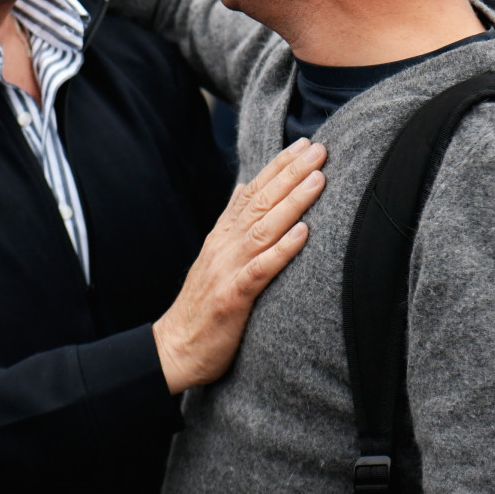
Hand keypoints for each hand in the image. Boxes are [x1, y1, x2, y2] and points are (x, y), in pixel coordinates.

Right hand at [153, 137, 326, 393]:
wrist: (175, 348)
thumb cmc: (201, 306)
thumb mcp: (214, 256)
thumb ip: (231, 223)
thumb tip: (244, 187)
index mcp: (222, 235)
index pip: (253, 191)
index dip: (279, 166)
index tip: (304, 145)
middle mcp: (224, 246)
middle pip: (261, 202)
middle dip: (292, 173)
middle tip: (320, 150)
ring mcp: (227, 269)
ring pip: (264, 228)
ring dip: (293, 202)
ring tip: (318, 180)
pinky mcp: (232, 297)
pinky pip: (261, 269)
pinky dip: (282, 250)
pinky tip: (303, 233)